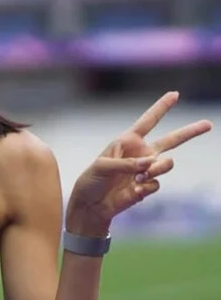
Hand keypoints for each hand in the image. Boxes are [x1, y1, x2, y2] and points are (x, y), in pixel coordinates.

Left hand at [66, 91, 212, 235]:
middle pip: (171, 140)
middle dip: (190, 131)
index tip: (174, 94)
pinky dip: (146, 187)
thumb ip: (126, 164)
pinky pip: (156, 184)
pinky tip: (133, 191)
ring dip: (157, 169)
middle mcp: (140, 153)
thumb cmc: (92, 181)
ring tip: (141, 176)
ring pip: (167, 164)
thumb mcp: (102, 167)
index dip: (161, 107)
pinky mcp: (147, 186)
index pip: (147, 121)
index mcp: (127, 142)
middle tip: (209, 124)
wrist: (91, 205)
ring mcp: (146, 171)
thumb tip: (150, 163)